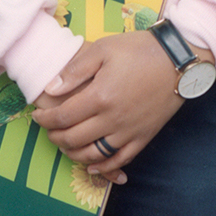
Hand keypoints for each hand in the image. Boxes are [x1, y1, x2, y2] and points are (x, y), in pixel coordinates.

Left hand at [31, 31, 201, 182]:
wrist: (179, 60)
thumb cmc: (139, 50)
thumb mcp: (103, 50)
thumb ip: (75, 70)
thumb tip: (51, 88)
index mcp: (100, 96)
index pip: (63, 116)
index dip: (45, 119)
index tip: (36, 115)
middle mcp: (113, 119)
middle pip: (74, 138)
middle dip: (55, 136)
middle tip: (47, 130)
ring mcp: (130, 131)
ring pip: (95, 154)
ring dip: (74, 153)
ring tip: (64, 145)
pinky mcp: (144, 136)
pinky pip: (121, 159)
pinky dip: (104, 166)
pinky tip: (92, 165)